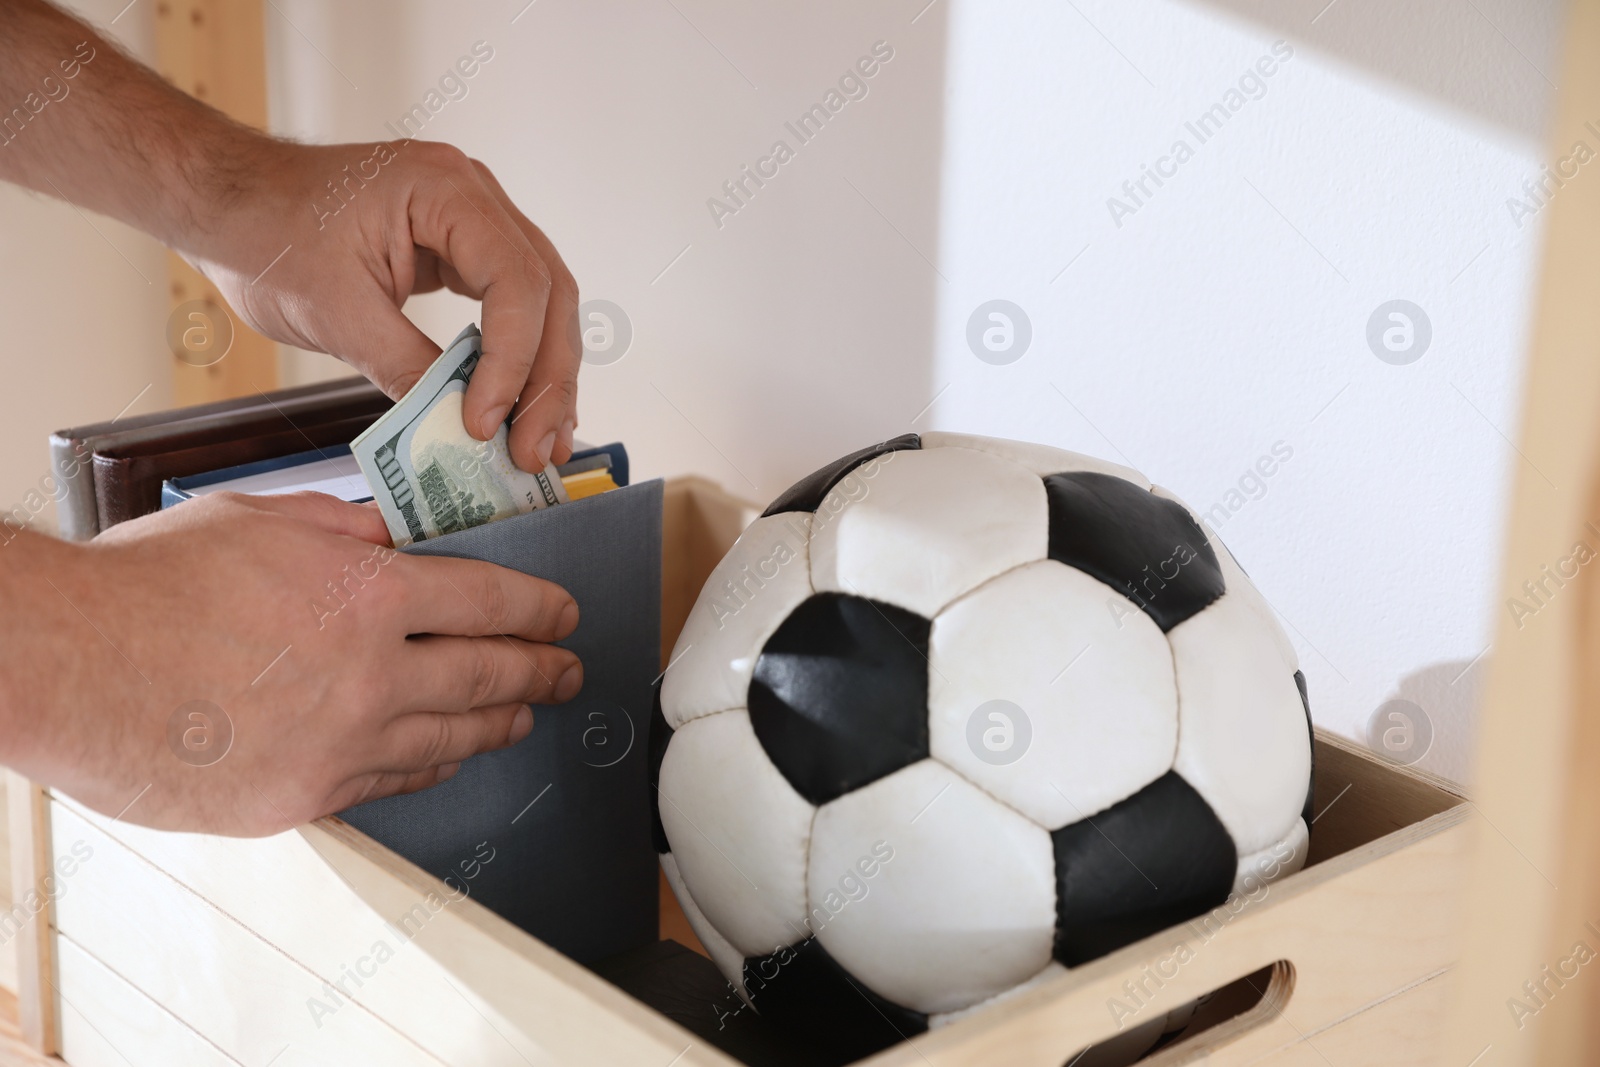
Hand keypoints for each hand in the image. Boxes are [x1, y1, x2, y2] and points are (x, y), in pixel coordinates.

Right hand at [2, 491, 581, 835]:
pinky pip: (389, 782)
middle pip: (488, 673)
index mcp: (368, 594)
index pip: (488, 599)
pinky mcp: (302, 797)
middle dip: (540, 668)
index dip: (538, 607)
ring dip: (500, 723)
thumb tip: (392, 534)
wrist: (67, 666)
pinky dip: (430, 766)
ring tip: (525, 714)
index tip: (563, 613)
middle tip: (567, 668)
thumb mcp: (258, 522)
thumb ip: (342, 530)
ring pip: (451, 736)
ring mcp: (340, 744)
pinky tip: (447, 757)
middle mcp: (371, 674)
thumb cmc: (148, 586)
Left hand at [195, 138, 581, 470]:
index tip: (483, 422)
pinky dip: (523, 362)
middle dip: (547, 381)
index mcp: (444, 189)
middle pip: (549, 295)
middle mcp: (475, 196)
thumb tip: (460, 428)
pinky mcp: (466, 253)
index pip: (516, 280)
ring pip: (546, 305)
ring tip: (544, 445)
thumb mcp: (333, 312)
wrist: (230, 205)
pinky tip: (526, 411)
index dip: (511, 360)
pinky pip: (517, 308)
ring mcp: (476, 222)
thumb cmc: (265, 235)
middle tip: (536, 450)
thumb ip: (405, 367)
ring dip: (548, 379)